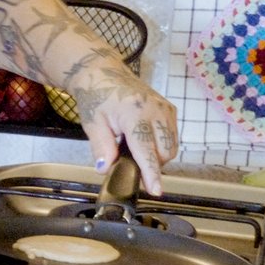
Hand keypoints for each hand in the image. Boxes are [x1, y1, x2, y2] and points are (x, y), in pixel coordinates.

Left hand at [79, 72, 177, 195]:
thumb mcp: (92, 123)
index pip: (146, 149)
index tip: (155, 190)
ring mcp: (166, 109)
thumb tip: (105, 168)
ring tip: (135, 149)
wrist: (104, 74)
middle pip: (164, 151)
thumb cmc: (97, 97)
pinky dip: (161, 145)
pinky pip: (172, 136)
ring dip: (157, 155)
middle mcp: (156, 110)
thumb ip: (101, 147)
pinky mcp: (170, 109)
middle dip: (152, 164)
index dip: (151, 172)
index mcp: (134, 113)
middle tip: (131, 162)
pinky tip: (144, 140)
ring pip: (171, 146)